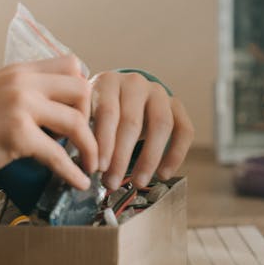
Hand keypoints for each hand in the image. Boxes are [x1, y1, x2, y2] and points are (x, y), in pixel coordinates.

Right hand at [0, 55, 97, 230]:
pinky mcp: (17, 133)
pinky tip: (78, 182)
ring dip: (89, 147)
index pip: (70, 65)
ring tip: (89, 165)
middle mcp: (21, 82)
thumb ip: (21, 99)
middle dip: (91, 117)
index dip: (82, 90)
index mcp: (17, 72)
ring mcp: (19, 105)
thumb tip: (53, 118)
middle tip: (87, 140)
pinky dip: (73, 171)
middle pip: (81, 89)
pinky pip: (59, 154)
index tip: (82, 114)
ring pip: (76, 121)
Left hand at [90, 71, 193, 190]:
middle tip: (112, 182)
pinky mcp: (177, 105)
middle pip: (132, 121)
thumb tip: (80, 164)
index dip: (104, 143)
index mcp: (107, 81)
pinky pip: (184, 130)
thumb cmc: (95, 110)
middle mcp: (134, 82)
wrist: (120, 96)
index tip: (98, 168)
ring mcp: (158, 92)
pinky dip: (175, 155)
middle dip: (121, 157)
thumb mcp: (84, 114)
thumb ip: (83, 132)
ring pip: (161, 125)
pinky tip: (163, 175)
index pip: (107, 112)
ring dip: (149, 158)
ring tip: (138, 182)